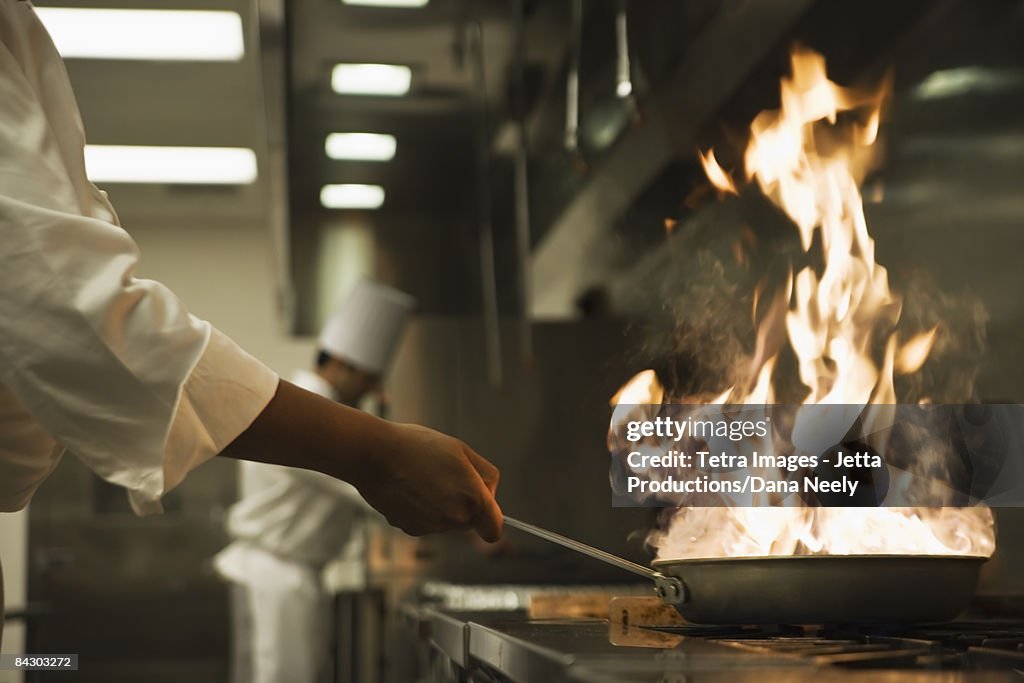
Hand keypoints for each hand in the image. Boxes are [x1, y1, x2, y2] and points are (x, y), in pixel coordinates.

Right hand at [355, 423, 502, 541]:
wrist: (375, 455)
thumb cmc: (418, 446)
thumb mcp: (462, 450)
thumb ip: (485, 474)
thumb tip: (490, 492)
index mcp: (473, 499)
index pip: (494, 529)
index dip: (492, 519)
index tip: (485, 506)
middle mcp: (454, 519)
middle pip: (470, 523)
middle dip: (465, 504)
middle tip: (447, 476)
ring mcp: (431, 527)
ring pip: (447, 522)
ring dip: (442, 506)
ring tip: (424, 478)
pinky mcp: (410, 529)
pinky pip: (426, 522)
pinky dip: (422, 510)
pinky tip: (410, 488)